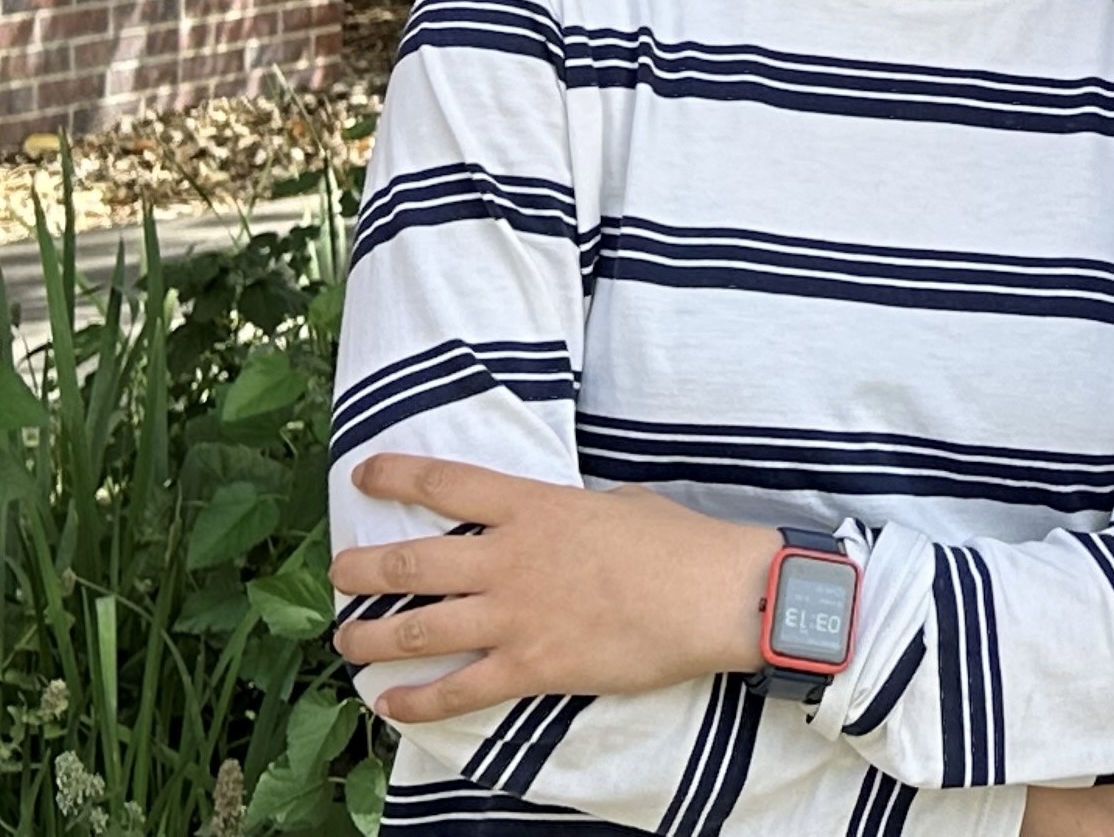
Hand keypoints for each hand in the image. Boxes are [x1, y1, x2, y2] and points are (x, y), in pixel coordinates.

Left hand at [330, 456, 781, 720]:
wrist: (712, 595)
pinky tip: (389, 703)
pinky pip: (456, 690)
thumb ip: (567, 514)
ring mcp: (516, 616)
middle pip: (411, 563)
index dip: (396, 476)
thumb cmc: (676, 541)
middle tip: (339, 572)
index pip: (446, 484)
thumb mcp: (616, 504)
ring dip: (368, 636)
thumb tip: (549, 525)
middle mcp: (510, 560)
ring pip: (415, 630)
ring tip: (344, 639)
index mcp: (534, 508)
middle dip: (360, 569)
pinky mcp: (532, 668)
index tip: (363, 474)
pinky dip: (415, 702)